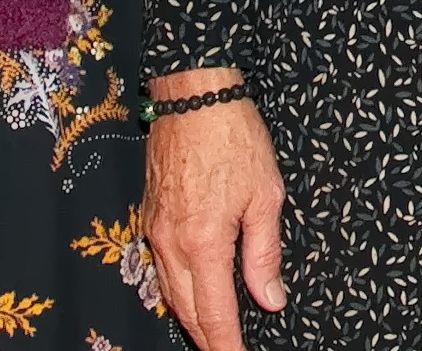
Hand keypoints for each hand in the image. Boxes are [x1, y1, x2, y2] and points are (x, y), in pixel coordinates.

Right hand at [146, 70, 285, 350]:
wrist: (194, 96)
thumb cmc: (235, 139)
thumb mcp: (265, 196)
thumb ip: (264, 254)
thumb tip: (271, 300)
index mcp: (203, 242)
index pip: (214, 313)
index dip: (227, 344)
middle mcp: (171, 243)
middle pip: (185, 310)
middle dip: (206, 338)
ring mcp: (155, 230)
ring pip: (168, 291)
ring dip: (189, 317)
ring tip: (212, 334)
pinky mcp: (150, 216)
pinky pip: (161, 267)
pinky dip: (176, 289)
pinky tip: (190, 292)